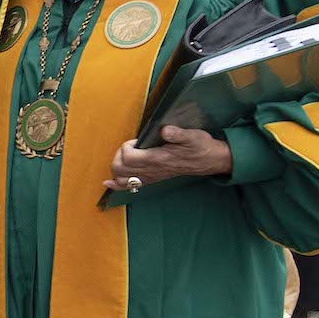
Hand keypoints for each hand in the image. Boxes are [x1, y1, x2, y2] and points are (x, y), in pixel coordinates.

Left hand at [104, 125, 232, 191]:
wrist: (209, 161)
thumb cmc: (200, 146)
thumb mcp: (193, 136)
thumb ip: (178, 134)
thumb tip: (165, 130)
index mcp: (158, 158)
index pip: (129, 157)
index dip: (126, 147)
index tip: (135, 140)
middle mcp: (152, 170)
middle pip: (120, 168)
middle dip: (118, 156)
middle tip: (129, 147)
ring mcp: (151, 176)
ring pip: (122, 179)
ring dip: (116, 168)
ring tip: (121, 158)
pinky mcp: (152, 179)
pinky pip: (131, 186)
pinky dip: (118, 185)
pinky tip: (109, 182)